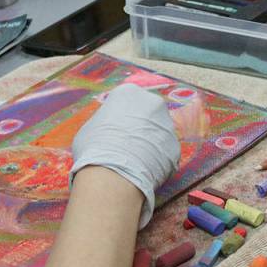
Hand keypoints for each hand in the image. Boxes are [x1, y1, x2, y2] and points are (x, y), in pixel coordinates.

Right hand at [69, 83, 180, 228]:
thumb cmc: (94, 147)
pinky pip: (165, 155)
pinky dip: (157, 163)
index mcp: (129, 93)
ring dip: (150, 146)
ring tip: (135, 162)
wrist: (113, 174)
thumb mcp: (90, 128)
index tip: (116, 130)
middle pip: (148, 115)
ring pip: (158, 135)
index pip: (127, 101)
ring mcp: (168, 126)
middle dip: (140, 129)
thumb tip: (108, 131)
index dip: (121, 118)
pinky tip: (144, 172)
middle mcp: (154, 104)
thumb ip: (105, 123)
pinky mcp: (176, 148)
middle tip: (128, 146)